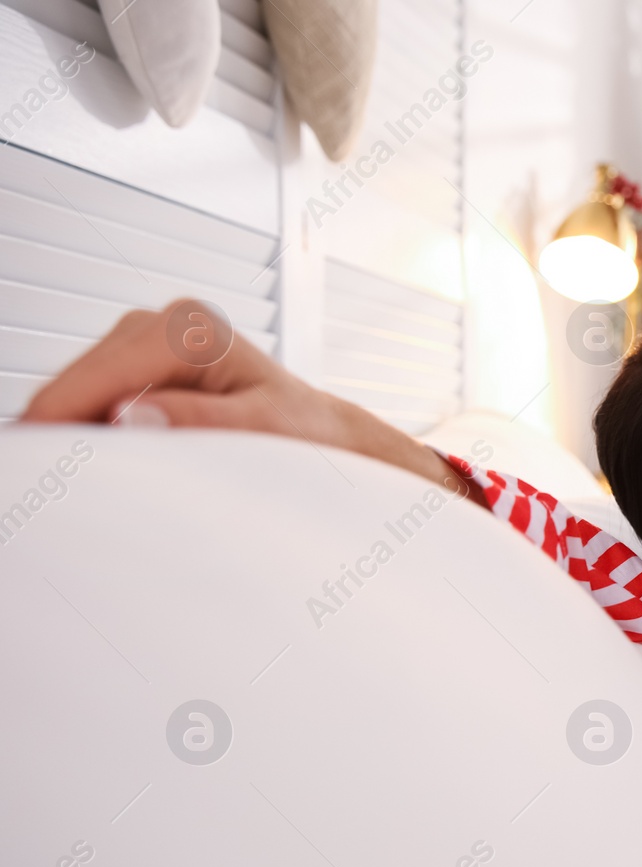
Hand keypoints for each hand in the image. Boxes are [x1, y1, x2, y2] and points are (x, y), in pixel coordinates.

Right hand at [18, 299, 471, 496]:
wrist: (321, 431)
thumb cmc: (304, 430)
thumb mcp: (263, 431)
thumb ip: (200, 423)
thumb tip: (131, 416)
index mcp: (188, 330)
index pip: (102, 374)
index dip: (62, 416)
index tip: (36, 456)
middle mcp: (162, 324)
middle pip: (78, 378)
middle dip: (61, 426)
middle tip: (48, 483)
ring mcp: (146, 341)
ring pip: (78, 387)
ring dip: (73, 429)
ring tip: (78, 476)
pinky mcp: (138, 363)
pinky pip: (91, 395)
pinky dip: (87, 427)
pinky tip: (98, 457)